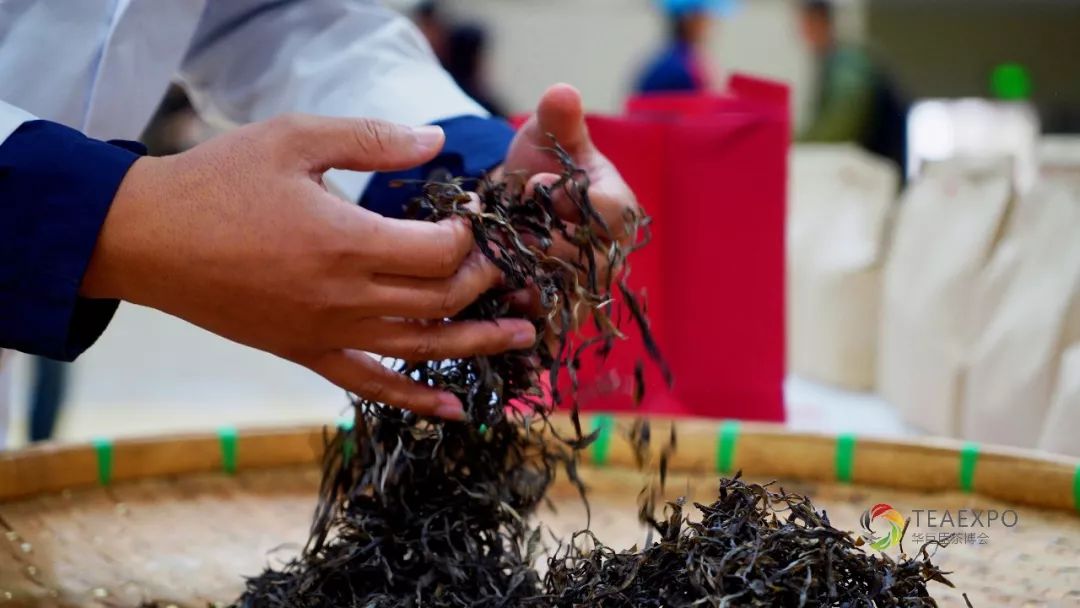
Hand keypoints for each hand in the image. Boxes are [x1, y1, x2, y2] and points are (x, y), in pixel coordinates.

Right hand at [81, 114, 535, 418]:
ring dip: (478, 345)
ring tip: (524, 338)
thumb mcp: (295, 138)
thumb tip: (436, 139)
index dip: (471, 237)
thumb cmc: (219, 181)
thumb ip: (372, 139)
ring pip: (422, 348)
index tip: (475, 219)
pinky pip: (372, 387)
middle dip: (484, 283)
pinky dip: (417, 401)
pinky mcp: (306, 354)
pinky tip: (454, 411)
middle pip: (441, 301)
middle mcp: (345, 298)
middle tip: (509, 268)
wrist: (147, 239)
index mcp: (347, 243)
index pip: (440, 252)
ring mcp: (327, 335)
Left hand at [500, 83, 639, 314]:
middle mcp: (610, 256)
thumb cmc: (541, 168)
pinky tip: (490, 310)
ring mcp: (587, 292)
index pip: (609, 211)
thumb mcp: (545, 139)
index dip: (569, 199)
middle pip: (585, 261)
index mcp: (617, 209)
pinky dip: (519, 325)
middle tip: (500, 233)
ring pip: (564, 300)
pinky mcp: (560, 319)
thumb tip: (562, 92)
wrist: (518, 213)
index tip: (532, 185)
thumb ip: (557, 120)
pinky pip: (546, 331)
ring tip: (491, 272)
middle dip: (539, 245)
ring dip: (525, 287)